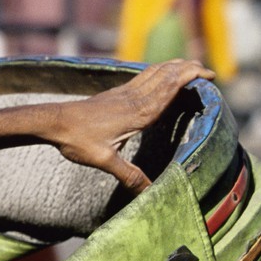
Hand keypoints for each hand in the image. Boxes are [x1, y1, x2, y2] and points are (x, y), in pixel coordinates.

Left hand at [46, 58, 212, 193]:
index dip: (188, 79)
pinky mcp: (114, 94)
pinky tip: (159, 73)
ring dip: (173, 68)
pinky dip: (157, 72)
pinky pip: (141, 78)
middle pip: (165, 78)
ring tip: (190, 66)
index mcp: (136, 113)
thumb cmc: (77, 140)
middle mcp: (133, 99)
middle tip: (208, 70)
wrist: (52, 122)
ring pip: (153, 74)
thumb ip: (130, 176)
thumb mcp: (105, 161)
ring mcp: (123, 94)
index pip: (168, 91)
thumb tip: (150, 194)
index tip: (208, 75)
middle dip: (188, 70)